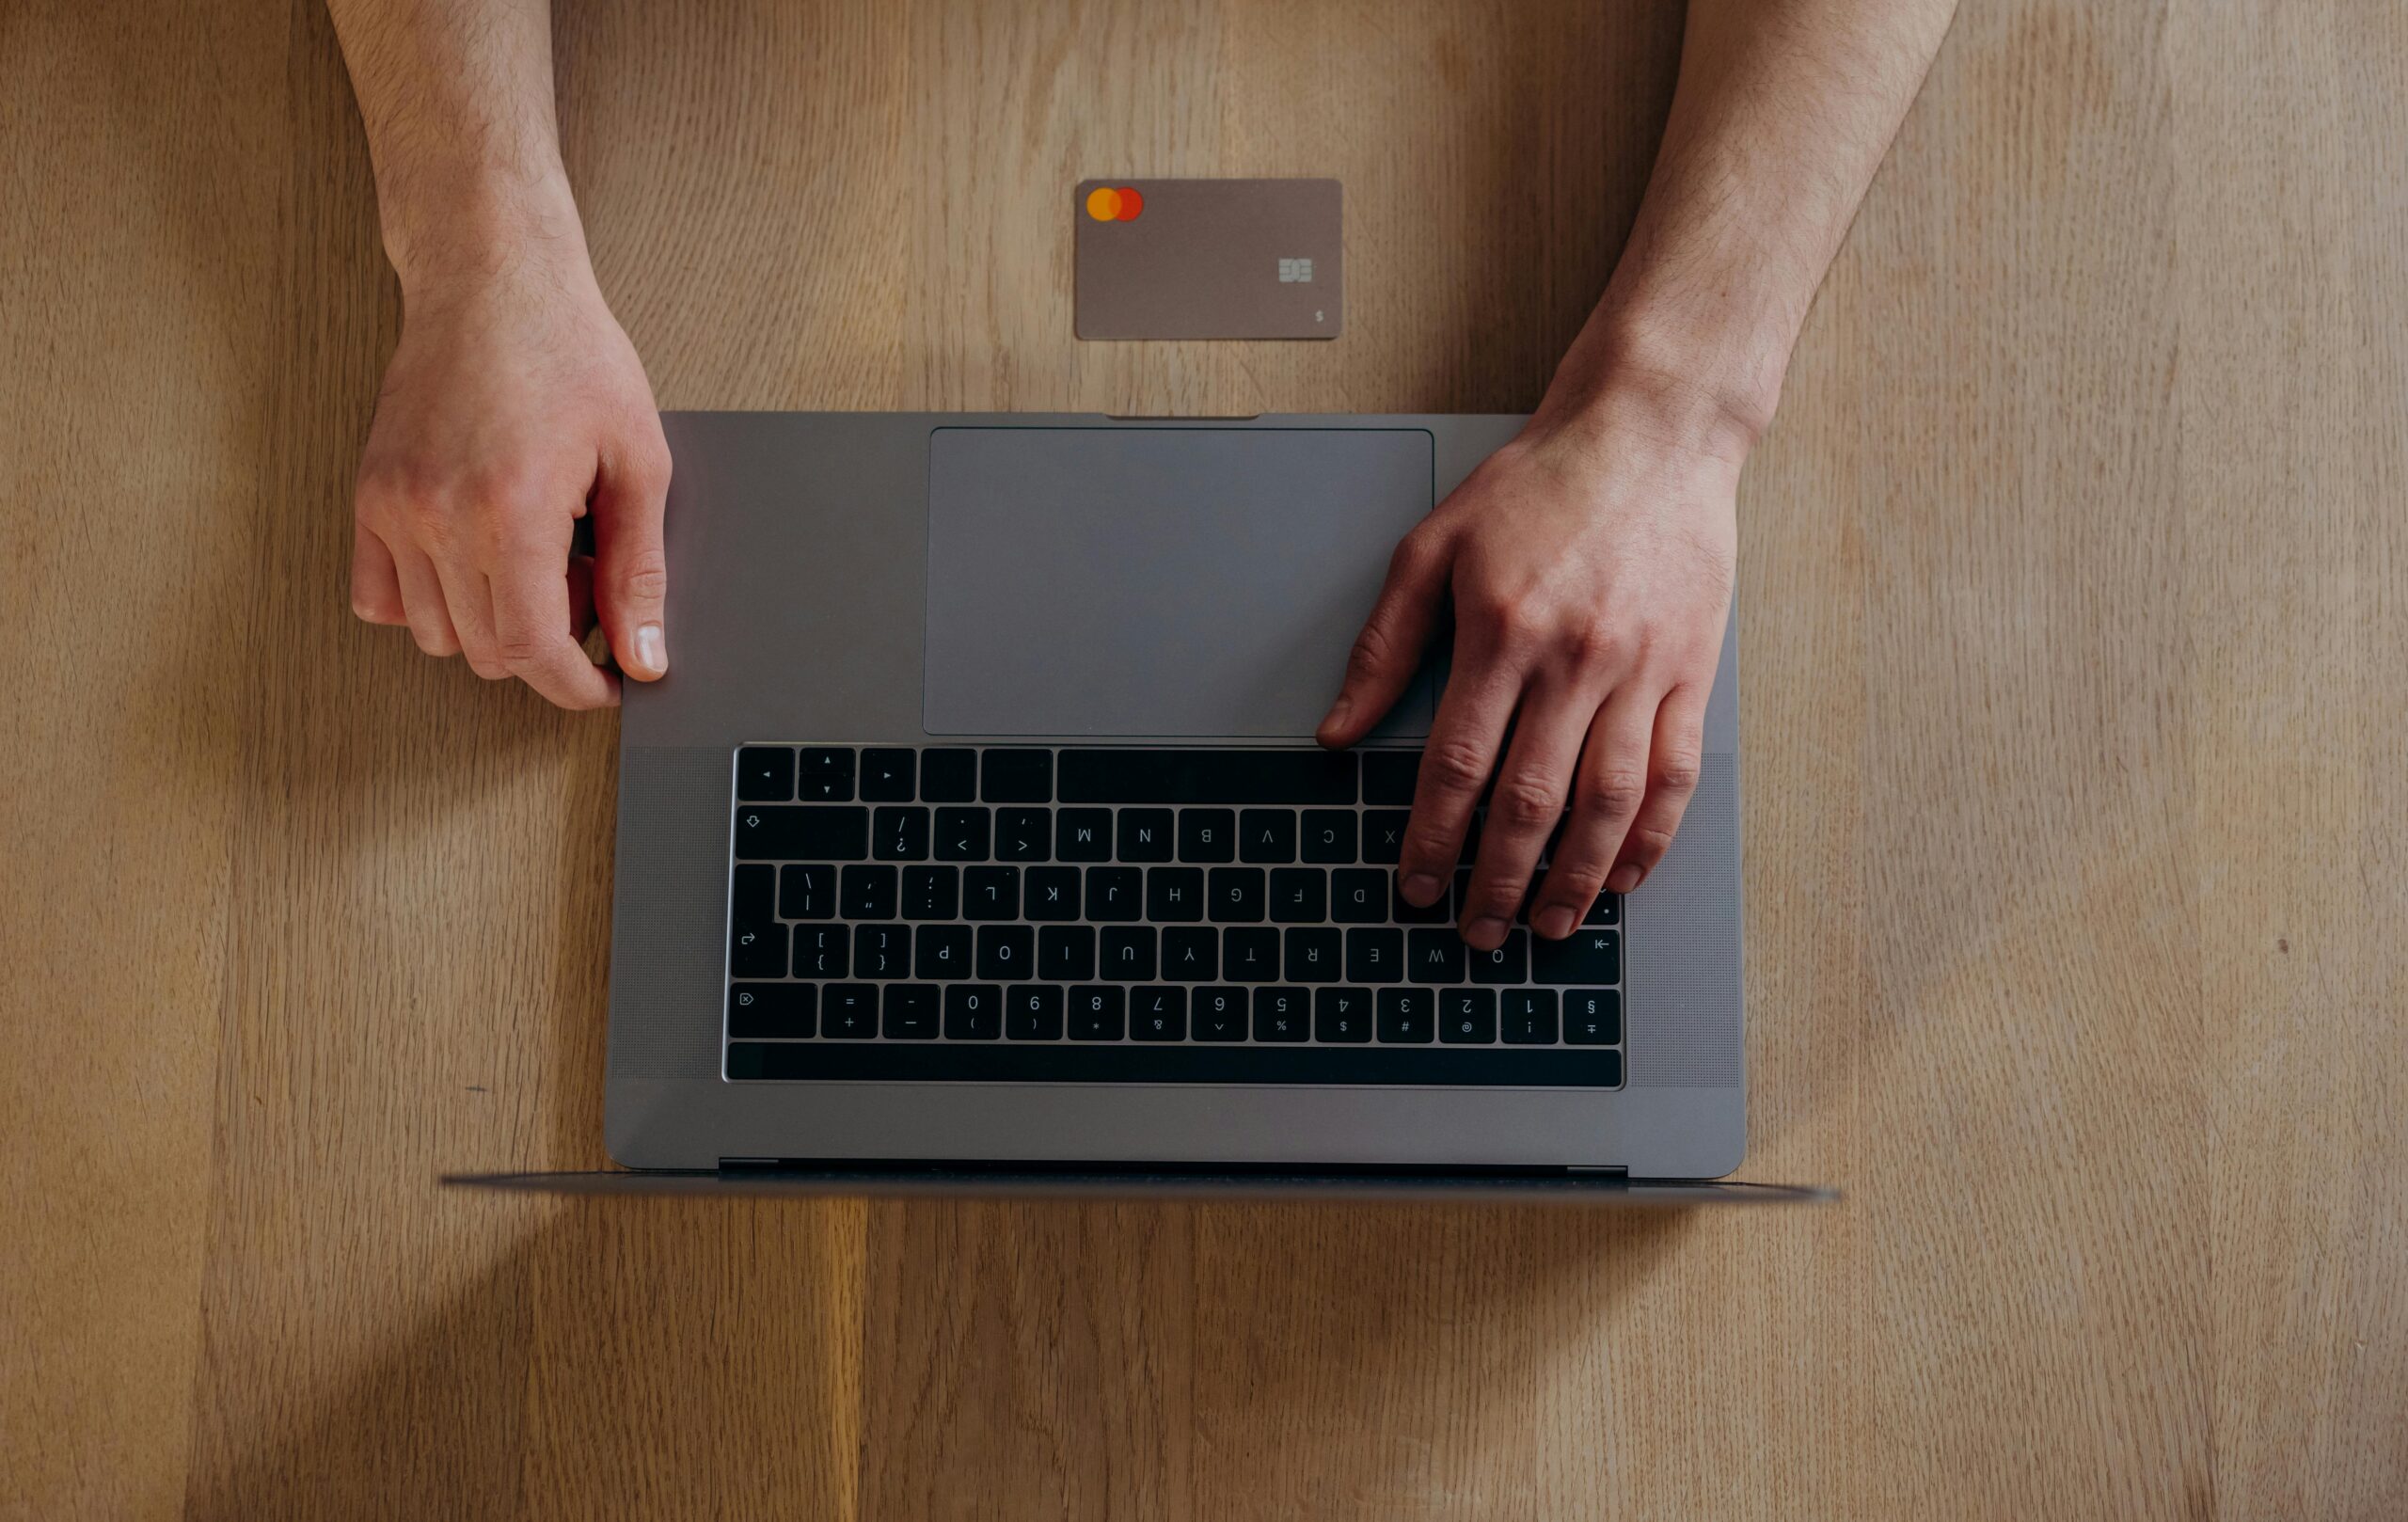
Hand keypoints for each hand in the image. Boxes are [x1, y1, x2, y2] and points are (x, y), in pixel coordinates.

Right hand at [349, 247, 670, 708]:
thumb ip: (640, 570)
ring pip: (436, 634)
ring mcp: (394, 505)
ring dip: (491, 625)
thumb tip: (645, 656)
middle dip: (547, 645)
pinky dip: (428, 603)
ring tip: (536, 562)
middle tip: (584, 586)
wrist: (491, 280)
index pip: (533, 649)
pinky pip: (380, 598)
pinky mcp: (369, 493)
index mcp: (512, 509)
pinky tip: (474, 561)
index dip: (576, 685)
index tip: (607, 685)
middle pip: (487, 651)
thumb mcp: (638, 462)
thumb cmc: (571, 354)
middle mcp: (439, 514)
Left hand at [1317, 386, 1742, 948]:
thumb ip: (1384, 645)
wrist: (1651, 432)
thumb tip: (1339, 731)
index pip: (1456, 765)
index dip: (1433, 839)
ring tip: (1549, 925)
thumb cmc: (1539, 485)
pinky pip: (1673, 775)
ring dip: (1575, 880)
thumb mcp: (1433, 546)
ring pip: (1607, 805)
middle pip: (1530, 801)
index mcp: (1501, 631)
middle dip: (1498, 881)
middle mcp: (1574, 658)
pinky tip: (1622, 874)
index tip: (1418, 886)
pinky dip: (1650, 838)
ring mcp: (1641, 669)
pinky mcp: (1692, 671)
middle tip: (1476, 931)